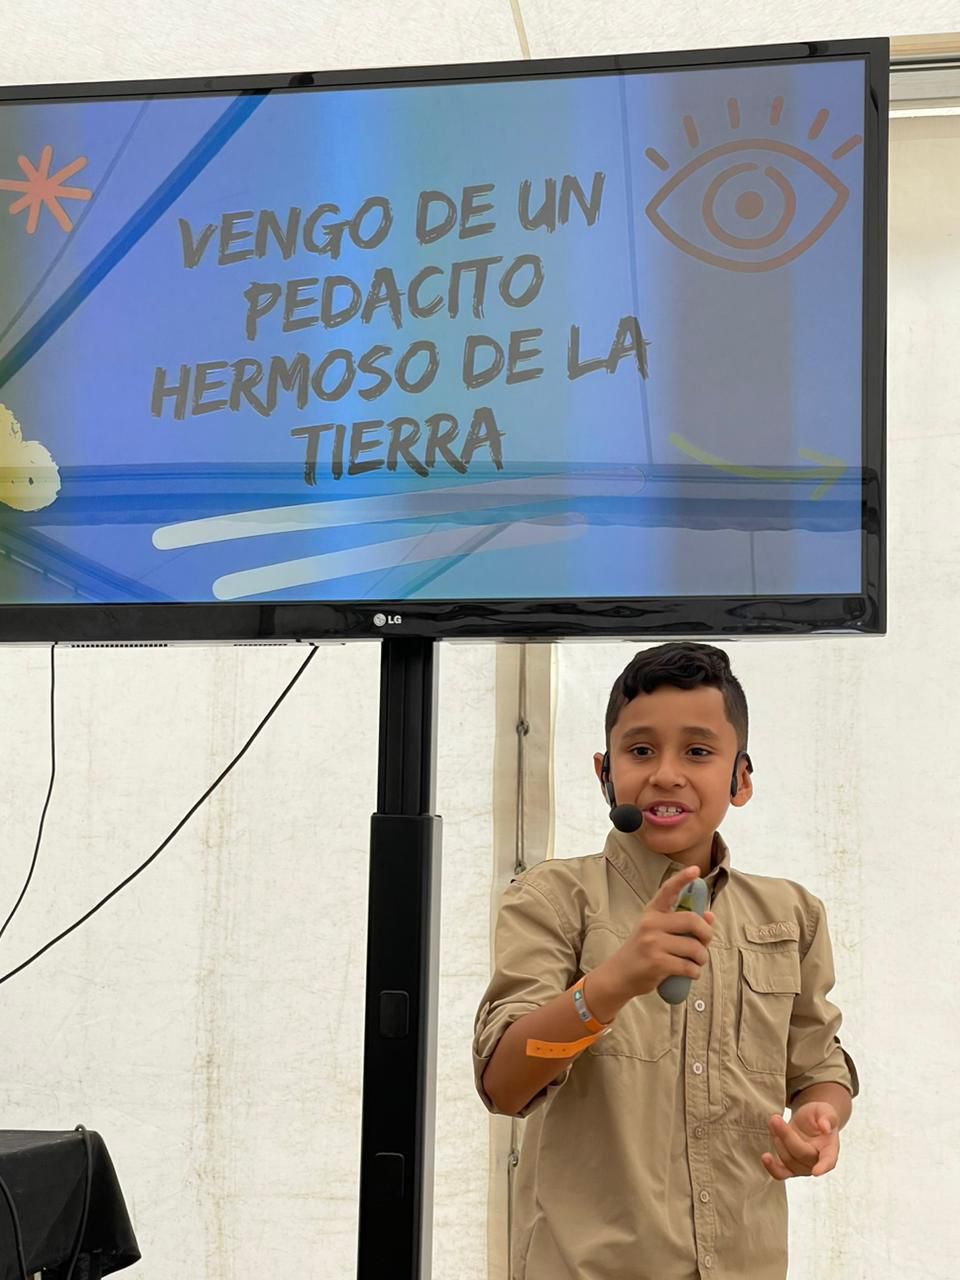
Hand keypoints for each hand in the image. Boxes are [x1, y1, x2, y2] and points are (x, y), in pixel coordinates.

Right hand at [594, 865, 714, 1003]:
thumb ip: (681, 924)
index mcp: (652, 912)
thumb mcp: (656, 932)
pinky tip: (690, 973)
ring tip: (696, 962)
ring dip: (702, 958)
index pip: (668, 890)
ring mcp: (653, 943)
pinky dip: (695, 972)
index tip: (695, 869)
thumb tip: (710, 916)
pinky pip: (689, 967)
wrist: (618, 975)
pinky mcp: (657, 963)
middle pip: (692, 920)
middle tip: (705, 943)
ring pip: (694, 948)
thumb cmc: (642, 952)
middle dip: (707, 934)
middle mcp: (651, 923)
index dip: (682, 878)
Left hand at [761, 1102, 839, 1180]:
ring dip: (778, 1140)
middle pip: (802, 1154)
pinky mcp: (789, 1166)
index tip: (816, 1172)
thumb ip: (828, 1117)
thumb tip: (826, 1127)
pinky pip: (781, 1173)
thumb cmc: (819, 1116)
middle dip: (786, 1136)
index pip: (829, 1160)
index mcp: (830, 1148)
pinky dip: (772, 1167)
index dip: (823, 1167)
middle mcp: (818, 1161)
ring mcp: (803, 1167)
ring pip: (788, 1160)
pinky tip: (765, 1157)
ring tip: (774, 1121)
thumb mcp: (826, 1110)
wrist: (809, 1120)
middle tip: (775, 1118)